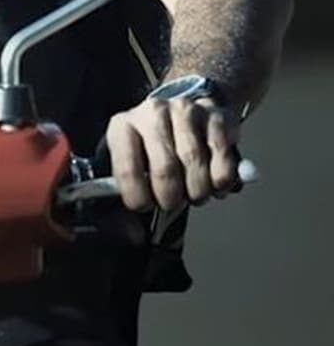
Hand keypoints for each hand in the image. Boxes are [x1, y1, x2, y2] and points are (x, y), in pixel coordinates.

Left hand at [103, 94, 244, 214]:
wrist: (183, 110)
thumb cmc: (152, 146)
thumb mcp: (130, 164)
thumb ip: (125, 198)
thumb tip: (132, 236)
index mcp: (123, 126)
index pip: (127, 169)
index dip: (138, 197)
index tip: (145, 206)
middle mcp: (153, 113)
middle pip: (165, 169)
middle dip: (171, 197)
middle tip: (173, 202)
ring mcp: (186, 111)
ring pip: (196, 165)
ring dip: (198, 191)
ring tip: (194, 193)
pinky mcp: (216, 116)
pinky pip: (223, 159)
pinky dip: (221, 181)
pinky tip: (214, 183)